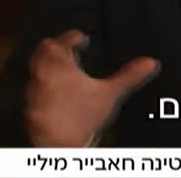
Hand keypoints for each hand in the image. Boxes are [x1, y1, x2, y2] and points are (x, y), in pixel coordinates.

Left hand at [24, 29, 158, 146]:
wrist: (61, 145)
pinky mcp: (31, 109)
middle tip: (67, 49)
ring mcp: (34, 93)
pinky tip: (56, 95)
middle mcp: (43, 76)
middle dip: (56, 49)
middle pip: (43, 53)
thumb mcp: (111, 92)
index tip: (80, 37)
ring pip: (37, 72)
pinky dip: (45, 88)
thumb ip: (129, 75)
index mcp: (59, 66)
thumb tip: (149, 63)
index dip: (72, 36)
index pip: (61, 41)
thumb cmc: (82, 117)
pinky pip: (34, 91)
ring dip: (49, 68)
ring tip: (63, 70)